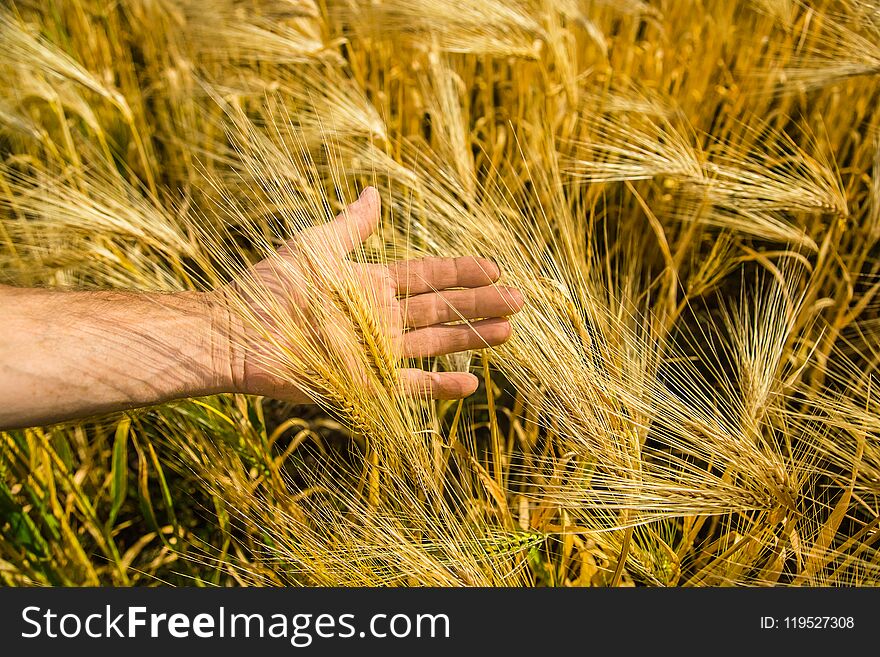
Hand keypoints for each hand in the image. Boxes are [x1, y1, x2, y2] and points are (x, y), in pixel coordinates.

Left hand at [213, 187, 523, 401]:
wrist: (239, 333)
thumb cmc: (272, 287)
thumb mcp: (317, 247)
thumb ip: (351, 226)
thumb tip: (375, 193)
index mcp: (371, 285)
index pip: (427, 277)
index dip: (460, 271)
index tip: (494, 266)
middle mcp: (380, 319)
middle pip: (441, 309)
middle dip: (479, 304)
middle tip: (519, 299)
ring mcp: (375, 352)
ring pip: (434, 344)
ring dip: (471, 339)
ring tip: (507, 332)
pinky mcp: (365, 384)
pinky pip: (410, 387)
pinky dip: (439, 387)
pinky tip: (469, 382)